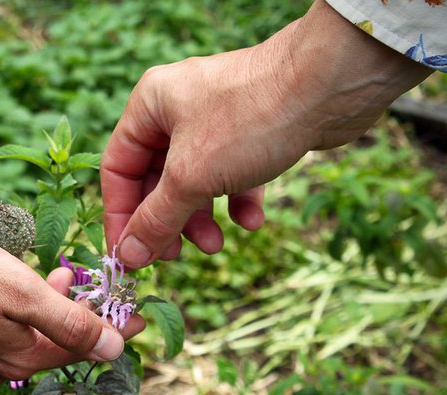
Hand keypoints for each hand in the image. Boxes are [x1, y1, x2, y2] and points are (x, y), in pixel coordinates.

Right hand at [0, 222, 144, 389]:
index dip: (111, 329)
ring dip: (36, 311)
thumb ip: (69, 323)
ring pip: (14, 340)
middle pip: (46, 345)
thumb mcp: (21, 290)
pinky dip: (3, 315)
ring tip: (40, 274)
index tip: (138, 314)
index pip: (79, 350)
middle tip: (77, 277)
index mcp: (16, 360)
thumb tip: (116, 350)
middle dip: (69, 313)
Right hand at [101, 0, 431, 267]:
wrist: (328, 86)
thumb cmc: (250, 120)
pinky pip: (234, 173)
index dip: (122, 215)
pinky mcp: (254, 129)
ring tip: (218, 245)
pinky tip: (254, 221)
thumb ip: (157, 219)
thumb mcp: (192, 177)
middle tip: (176, 256)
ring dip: (203, 218)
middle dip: (169, 221)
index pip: (119, 168)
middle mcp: (179, 108)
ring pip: (197, 180)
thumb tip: (129, 255)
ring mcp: (219, 118)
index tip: (130, 255)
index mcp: (150, 105)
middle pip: (158, 178)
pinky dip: (239, 201)